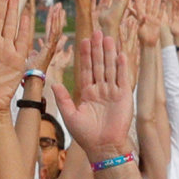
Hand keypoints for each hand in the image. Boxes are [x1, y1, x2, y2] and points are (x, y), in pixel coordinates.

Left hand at [64, 28, 136, 161]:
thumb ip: (63, 98)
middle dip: (98, 49)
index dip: (85, 55)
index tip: (84, 40)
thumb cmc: (85, 135)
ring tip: (108, 37)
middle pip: (98, 64)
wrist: (103, 147)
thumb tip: (53, 83)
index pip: (86, 69)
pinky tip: (121, 54)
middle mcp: (100, 89)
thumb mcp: (70, 115)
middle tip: (97, 32)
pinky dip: (122, 66)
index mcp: (87, 92)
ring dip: (109, 53)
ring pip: (110, 68)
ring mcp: (113, 92)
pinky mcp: (124, 97)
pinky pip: (122, 78)